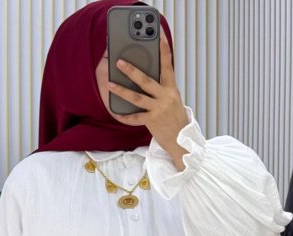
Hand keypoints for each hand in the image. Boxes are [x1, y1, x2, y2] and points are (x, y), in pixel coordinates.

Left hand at [107, 36, 189, 167]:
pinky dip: (125, 116)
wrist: (182, 140)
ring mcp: (159, 109)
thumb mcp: (173, 100)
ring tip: (110, 84)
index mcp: (172, 89)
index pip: (168, 66)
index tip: (159, 37)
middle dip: (132, 70)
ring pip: (137, 97)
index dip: (164, 51)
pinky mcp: (152, 121)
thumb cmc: (175, 119)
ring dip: (122, 90)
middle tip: (120, 62)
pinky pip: (135, 117)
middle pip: (146, 80)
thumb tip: (146, 79)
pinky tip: (115, 112)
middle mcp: (166, 96)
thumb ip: (162, 89)